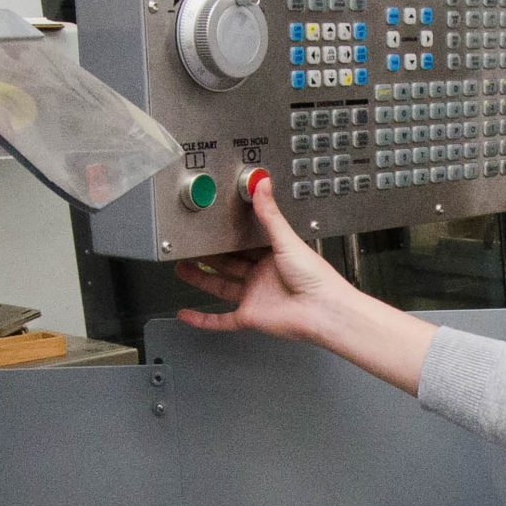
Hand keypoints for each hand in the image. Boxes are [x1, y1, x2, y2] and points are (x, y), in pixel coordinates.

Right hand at [174, 173, 355, 344]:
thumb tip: (263, 185)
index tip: (210, 226)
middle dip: (208, 255)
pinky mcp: (249, 317)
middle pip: (228, 264)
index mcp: (273, 256)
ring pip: (220, 286)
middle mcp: (262, 277)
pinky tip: (187, 314)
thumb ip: (270, 214)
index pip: (244, 243)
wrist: (323, 310)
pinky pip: (221, 320)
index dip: (227, 236)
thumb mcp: (287, 240)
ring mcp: (255, 297)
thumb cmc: (315, 277)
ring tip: (181, 267)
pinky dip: (203, 319)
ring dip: (200, 279)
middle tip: (189, 245)